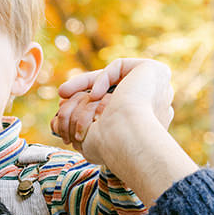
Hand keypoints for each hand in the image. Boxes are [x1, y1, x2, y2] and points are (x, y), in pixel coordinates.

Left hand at [52, 59, 191, 203]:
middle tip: (62, 95)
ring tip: (64, 93)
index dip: (89, 105)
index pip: (115, 105)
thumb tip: (55, 123)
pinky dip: (104, 78)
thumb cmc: (111, 148)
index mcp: (145, 122)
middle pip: (113, 90)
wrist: (129, 140)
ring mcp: (158, 87)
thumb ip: (81, 126)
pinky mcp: (155, 71)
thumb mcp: (91, 136)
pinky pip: (121, 67)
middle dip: (84, 92)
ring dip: (86, 83)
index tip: (65, 108)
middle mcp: (154, 104)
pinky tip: (94, 95)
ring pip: (115, 78)